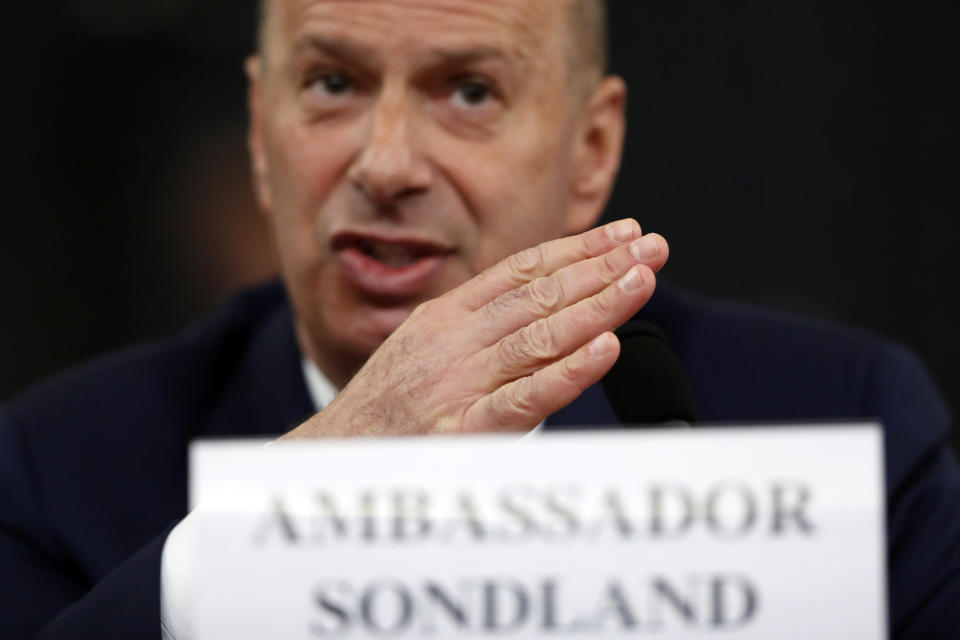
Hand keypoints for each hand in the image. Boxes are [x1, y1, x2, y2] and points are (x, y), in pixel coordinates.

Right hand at [283, 219, 668, 437]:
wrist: (331, 458)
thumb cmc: (384, 410)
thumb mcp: (424, 349)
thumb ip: (478, 329)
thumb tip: (542, 309)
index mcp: (446, 316)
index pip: (521, 270)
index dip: (576, 248)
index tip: (622, 233)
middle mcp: (454, 340)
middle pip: (538, 294)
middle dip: (601, 267)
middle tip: (651, 246)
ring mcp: (458, 382)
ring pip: (539, 336)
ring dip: (597, 305)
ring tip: (642, 280)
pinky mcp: (461, 430)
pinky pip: (524, 397)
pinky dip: (568, 372)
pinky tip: (605, 349)